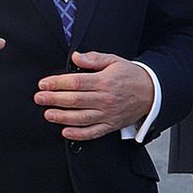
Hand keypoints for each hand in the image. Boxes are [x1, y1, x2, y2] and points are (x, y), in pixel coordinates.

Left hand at [36, 52, 153, 140]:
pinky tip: (65, 132)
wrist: (153, 92)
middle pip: (75, 100)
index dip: (57, 83)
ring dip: (61, 117)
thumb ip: (94, 58)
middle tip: (39, 98)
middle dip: (53, 99)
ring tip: (48, 114)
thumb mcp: (115, 61)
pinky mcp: (111, 125)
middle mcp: (106, 99)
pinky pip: (93, 132)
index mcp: (106, 81)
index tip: (44, 84)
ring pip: (81, 118)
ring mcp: (108, 113)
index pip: (76, 83)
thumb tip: (76, 57)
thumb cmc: (131, 76)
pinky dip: (78, 134)